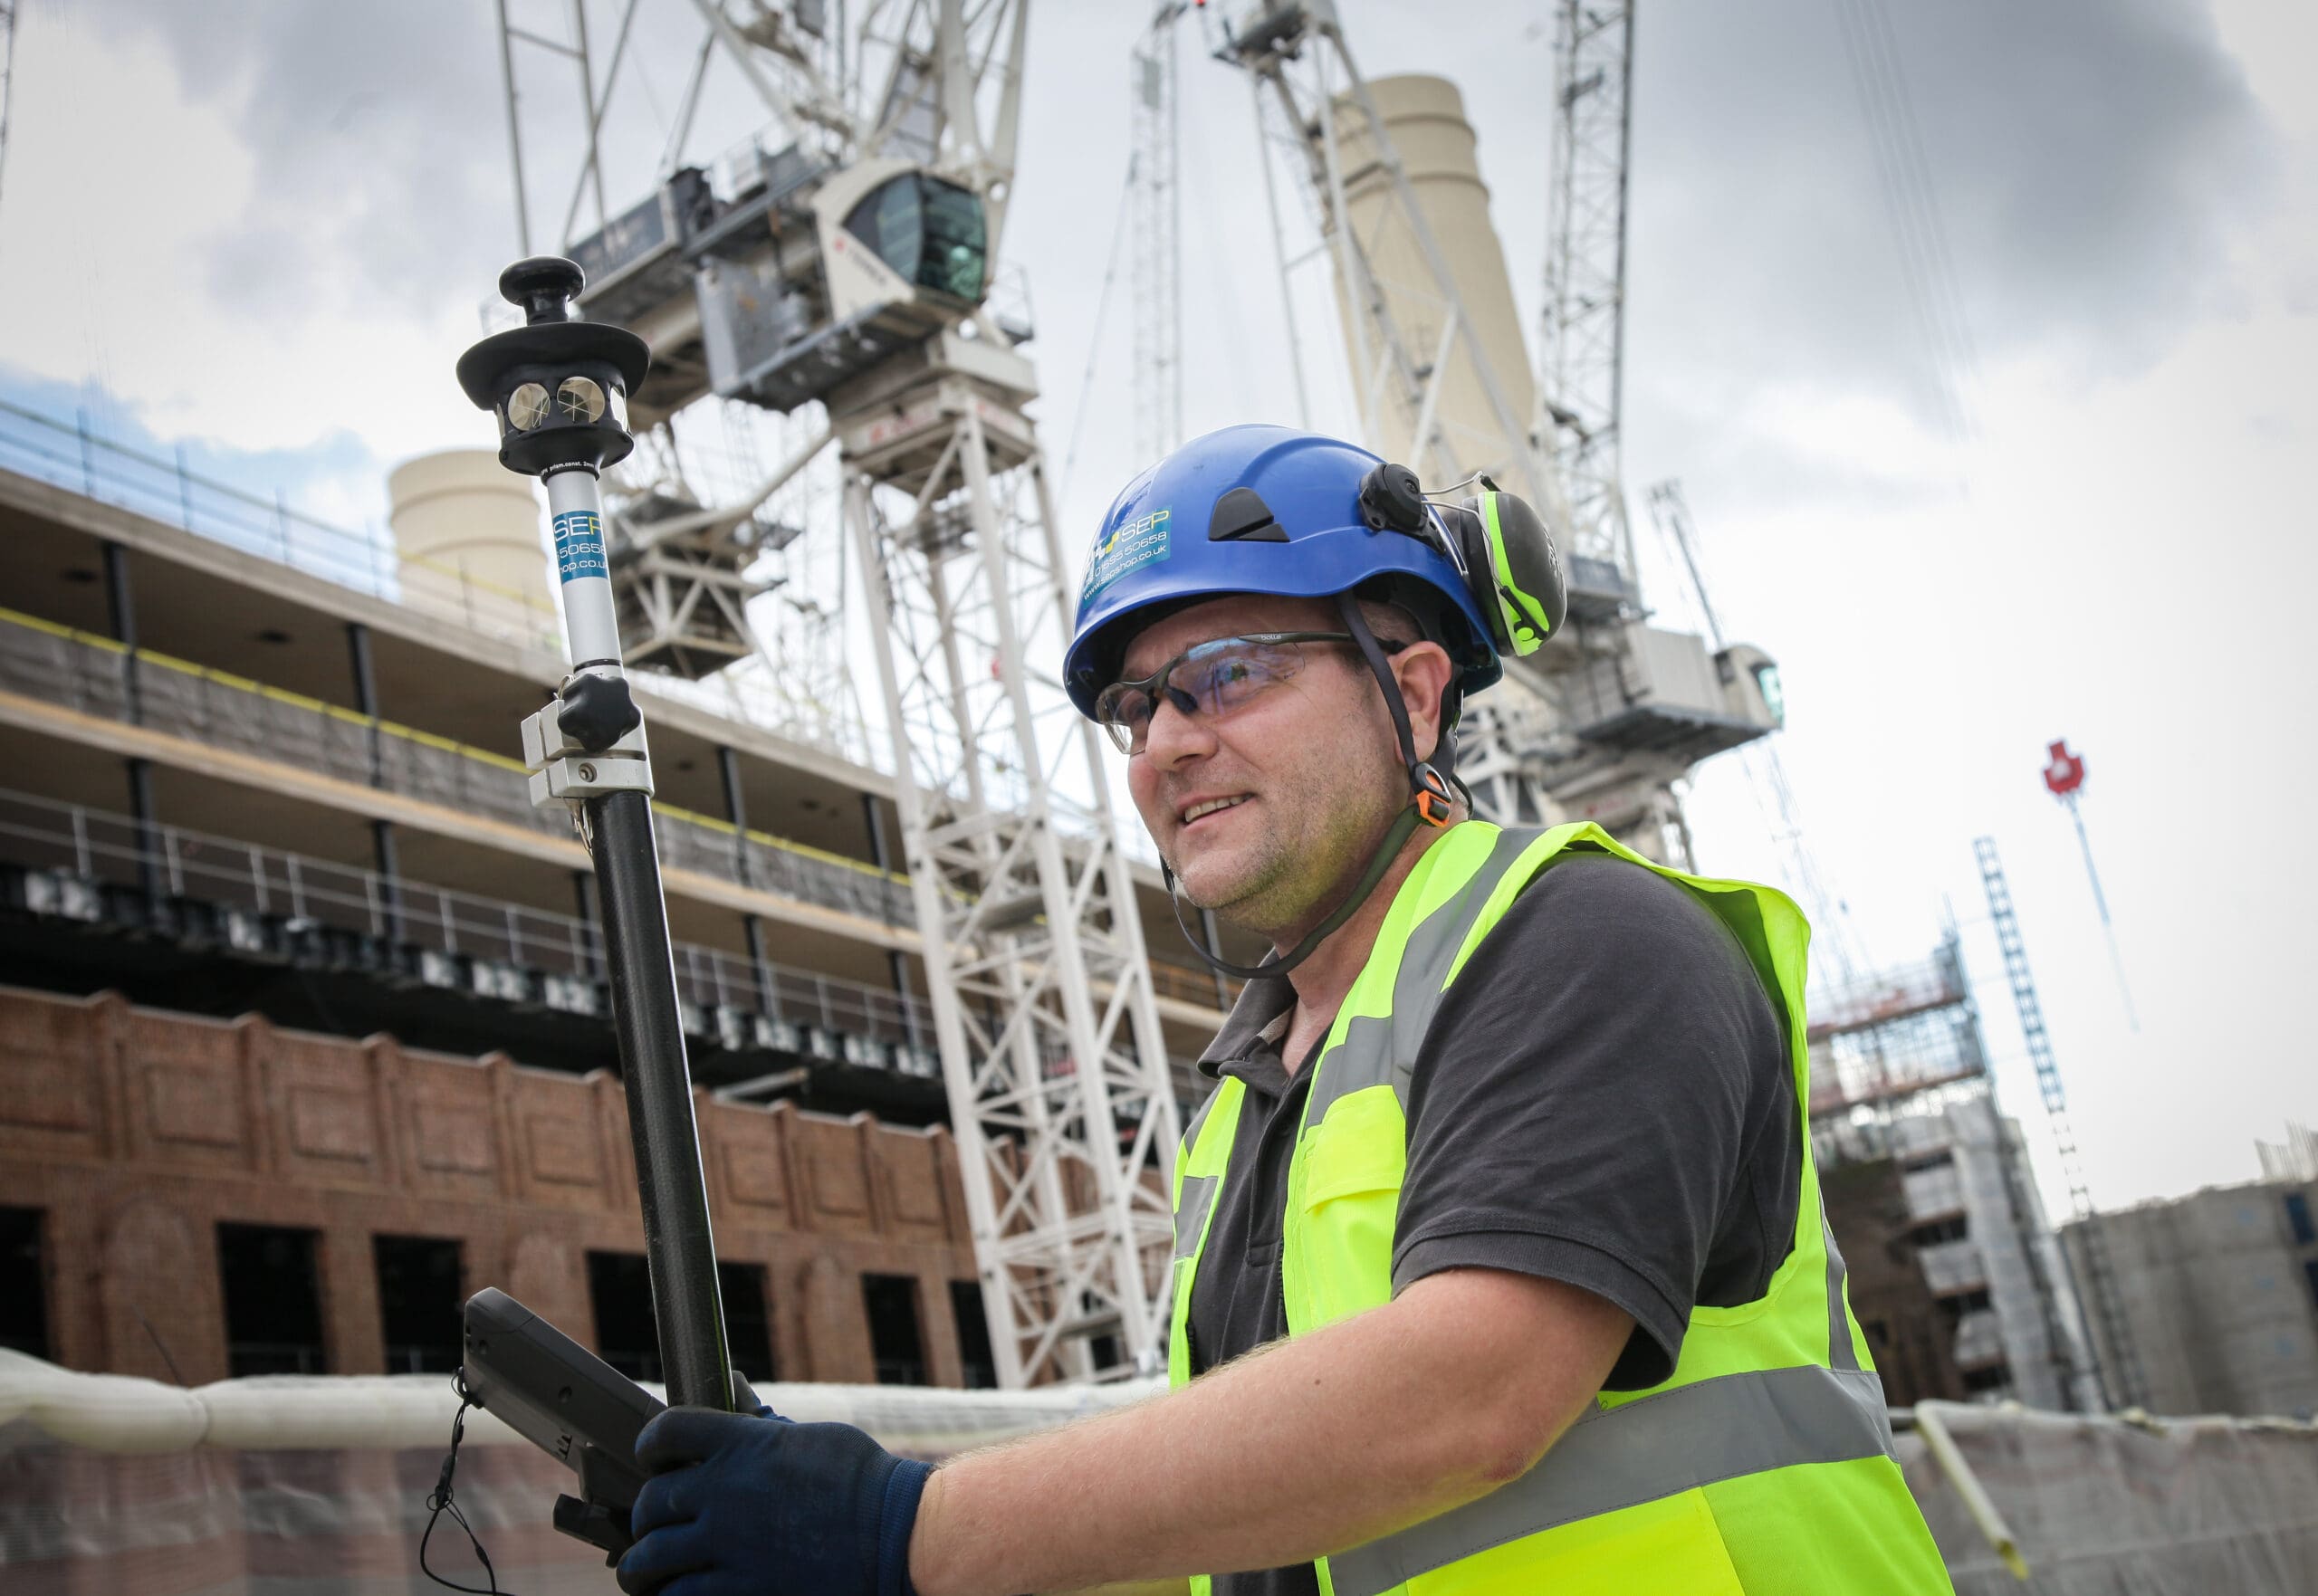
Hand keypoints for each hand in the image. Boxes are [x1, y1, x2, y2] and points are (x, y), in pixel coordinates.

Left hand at [615, 1406, 932, 1595]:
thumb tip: (736, 1400)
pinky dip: (670, 1595)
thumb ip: (764, 1427)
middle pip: (652, 1500)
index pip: (667, 1432)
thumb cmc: (865, 1480)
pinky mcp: (742, 1589)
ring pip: (651, 1557)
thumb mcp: (812, 1437)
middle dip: (645, 1513)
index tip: (652, 1456)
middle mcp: (727, 1492)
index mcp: (744, 1444)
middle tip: (651, 1522)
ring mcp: (730, 1545)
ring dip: (642, 1563)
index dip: (651, 1444)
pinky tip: (674, 1593)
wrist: (897, 1535)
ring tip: (643, 1569)